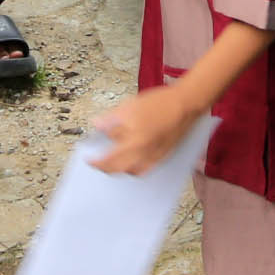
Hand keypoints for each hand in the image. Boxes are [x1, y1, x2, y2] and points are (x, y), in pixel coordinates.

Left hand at [89, 85, 203, 175]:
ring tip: (114, 162)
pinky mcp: (163, 156)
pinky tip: (132, 160)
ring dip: (120, 170)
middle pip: (119, 170)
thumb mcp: (130, 106)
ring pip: (133, 172)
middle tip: (98, 163)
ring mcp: (155, 157)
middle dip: (106, 168)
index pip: (108, 159)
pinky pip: (145, 169)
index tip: (88, 159)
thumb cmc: (161, 102)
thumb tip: (97, 126)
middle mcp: (144, 154)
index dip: (96, 161)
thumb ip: (111, 119)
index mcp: (134, 142)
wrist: (186, 104)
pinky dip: (135, 169)